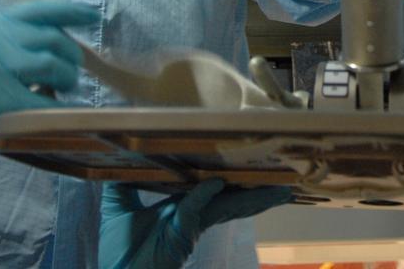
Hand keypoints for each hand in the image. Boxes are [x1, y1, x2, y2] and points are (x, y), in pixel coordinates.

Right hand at [0, 0, 98, 158]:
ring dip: (67, 79)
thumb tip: (51, 45)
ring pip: (55, 64)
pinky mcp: (2, 100)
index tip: (92, 15)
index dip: (72, 11)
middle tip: (71, 72)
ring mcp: (1, 68)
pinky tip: (56, 112)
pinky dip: (57, 109)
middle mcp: (0, 39)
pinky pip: (45, 102)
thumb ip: (9, 39)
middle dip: (71, 56)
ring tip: (62, 90)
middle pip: (55, 39)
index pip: (43, 9)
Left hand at [99, 180, 290, 268]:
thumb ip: (125, 183)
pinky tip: (218, 183)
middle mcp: (194, 217)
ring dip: (252, 198)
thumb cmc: (119, 250)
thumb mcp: (119, 209)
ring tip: (279, 190)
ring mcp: (191, 226)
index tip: (253, 167)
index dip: (235, 181)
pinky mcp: (182, 234)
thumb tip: (124, 154)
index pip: (215, 191)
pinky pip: (195, 209)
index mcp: (183, 208)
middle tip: (284, 181)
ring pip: (226, 206)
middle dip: (258, 193)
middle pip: (232, 200)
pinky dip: (205, 195)